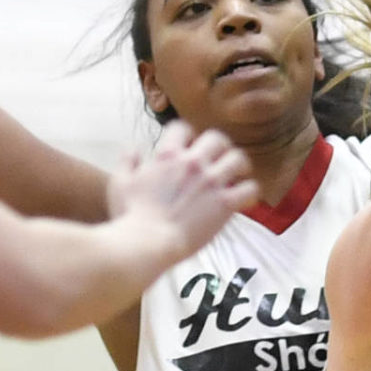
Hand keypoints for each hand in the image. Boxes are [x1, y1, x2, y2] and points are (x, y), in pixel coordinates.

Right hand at [108, 121, 256, 260]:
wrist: (147, 242)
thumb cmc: (130, 215)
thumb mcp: (120, 183)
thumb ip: (127, 161)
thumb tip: (134, 149)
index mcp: (167, 155)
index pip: (182, 127)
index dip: (186, 135)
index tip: (187, 146)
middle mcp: (193, 162)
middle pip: (217, 138)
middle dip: (219, 147)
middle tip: (217, 160)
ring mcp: (211, 181)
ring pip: (238, 158)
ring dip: (238, 166)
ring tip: (237, 175)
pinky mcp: (225, 203)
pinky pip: (250, 189)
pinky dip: (250, 192)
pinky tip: (244, 198)